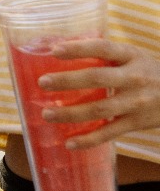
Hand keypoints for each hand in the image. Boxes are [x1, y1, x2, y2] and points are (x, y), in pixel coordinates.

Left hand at [39, 39, 159, 149]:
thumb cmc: (146, 72)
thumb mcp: (132, 56)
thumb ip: (104, 53)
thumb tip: (59, 48)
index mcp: (131, 56)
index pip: (103, 48)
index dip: (79, 48)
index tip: (54, 50)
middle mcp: (134, 78)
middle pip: (98, 78)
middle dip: (68, 81)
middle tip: (42, 82)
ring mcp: (136, 103)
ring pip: (100, 109)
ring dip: (71, 113)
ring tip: (47, 114)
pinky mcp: (136, 123)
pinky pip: (110, 132)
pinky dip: (89, 139)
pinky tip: (69, 142)